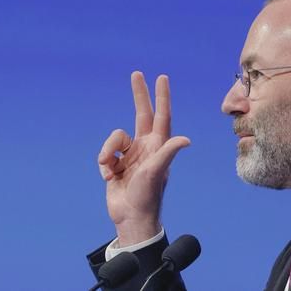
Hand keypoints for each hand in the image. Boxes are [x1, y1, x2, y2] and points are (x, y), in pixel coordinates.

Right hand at [97, 71, 191, 245]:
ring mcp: (130, 155)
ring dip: (108, 153)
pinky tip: (109, 179)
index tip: (161, 77)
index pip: (161, 115)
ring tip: (110, 171)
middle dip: (139, 95)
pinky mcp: (116, 164)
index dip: (162, 96)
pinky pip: (105, 155)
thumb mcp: (157, 172)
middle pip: (141, 114)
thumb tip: (186, 139)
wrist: (130, 217)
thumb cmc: (148, 196)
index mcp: (158, 145)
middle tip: (136, 74)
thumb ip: (168, 152)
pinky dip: (104, 166)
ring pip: (114, 139)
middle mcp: (145, 146)